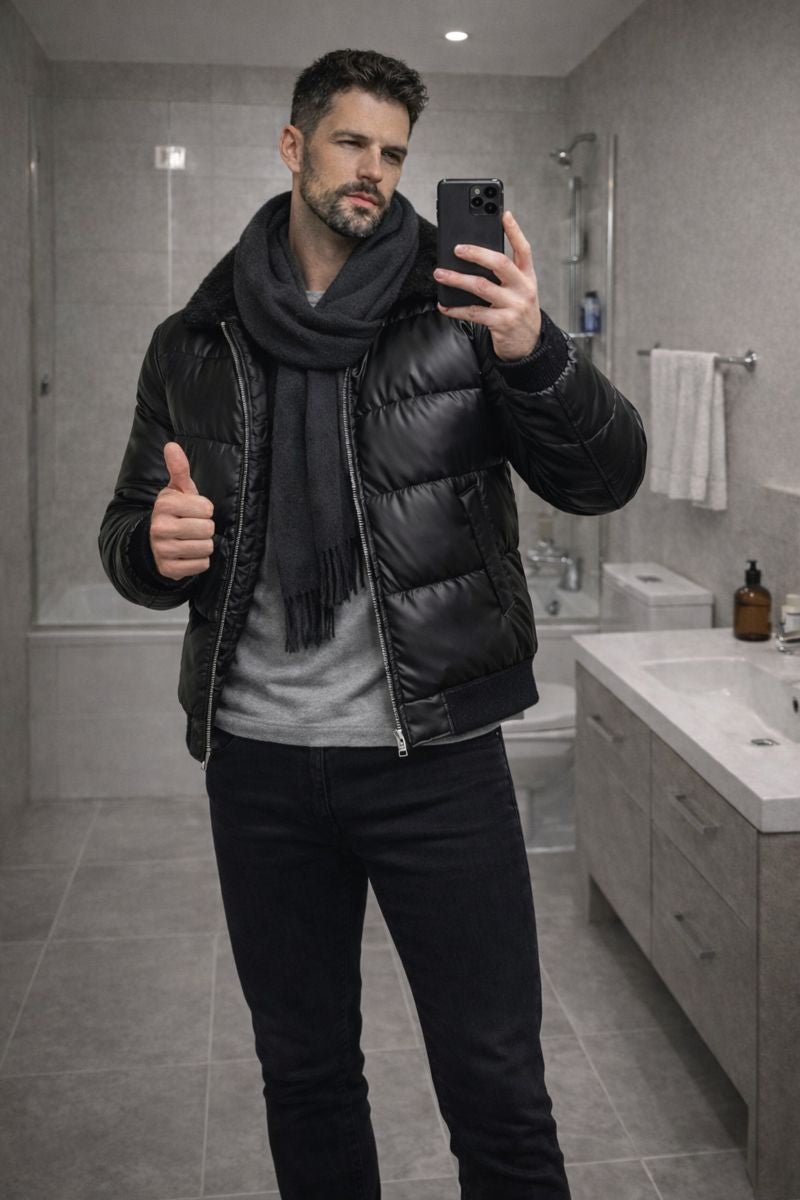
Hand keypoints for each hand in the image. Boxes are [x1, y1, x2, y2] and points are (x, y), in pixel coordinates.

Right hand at [150, 442, 214, 579]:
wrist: (155, 542)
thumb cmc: (175, 512)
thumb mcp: (177, 489)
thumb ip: (179, 468)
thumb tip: (172, 445)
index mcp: (164, 504)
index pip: (207, 509)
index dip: (205, 510)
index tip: (194, 510)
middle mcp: (160, 527)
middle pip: (207, 529)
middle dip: (206, 528)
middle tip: (193, 527)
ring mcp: (162, 549)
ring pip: (206, 548)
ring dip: (204, 545)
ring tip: (191, 540)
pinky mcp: (168, 569)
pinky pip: (201, 565)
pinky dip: (199, 561)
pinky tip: (188, 554)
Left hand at [433, 210, 541, 361]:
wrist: (528, 345)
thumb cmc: (518, 311)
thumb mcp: (519, 290)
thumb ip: (505, 274)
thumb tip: (474, 256)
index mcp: (528, 276)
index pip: (524, 249)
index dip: (515, 231)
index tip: (503, 214)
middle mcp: (523, 289)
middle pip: (500, 263)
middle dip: (477, 253)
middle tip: (457, 248)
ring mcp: (513, 306)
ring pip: (481, 287)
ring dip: (457, 279)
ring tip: (440, 274)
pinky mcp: (502, 323)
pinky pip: (474, 313)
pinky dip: (455, 309)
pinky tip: (444, 305)